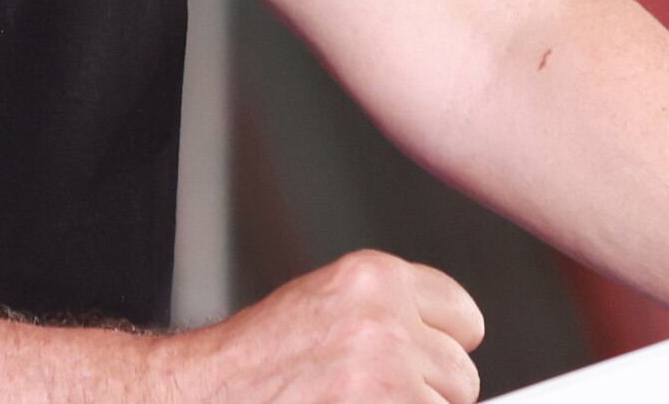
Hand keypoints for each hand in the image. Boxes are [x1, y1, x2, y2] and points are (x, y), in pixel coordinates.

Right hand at [154, 250, 486, 403]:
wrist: (203, 394)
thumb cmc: (254, 363)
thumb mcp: (325, 308)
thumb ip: (388, 315)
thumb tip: (445, 351)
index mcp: (373, 276)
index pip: (464, 318)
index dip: (440, 350)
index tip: (420, 364)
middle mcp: (384, 317)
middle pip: (460, 374)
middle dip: (426, 394)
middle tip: (368, 394)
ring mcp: (384, 371)